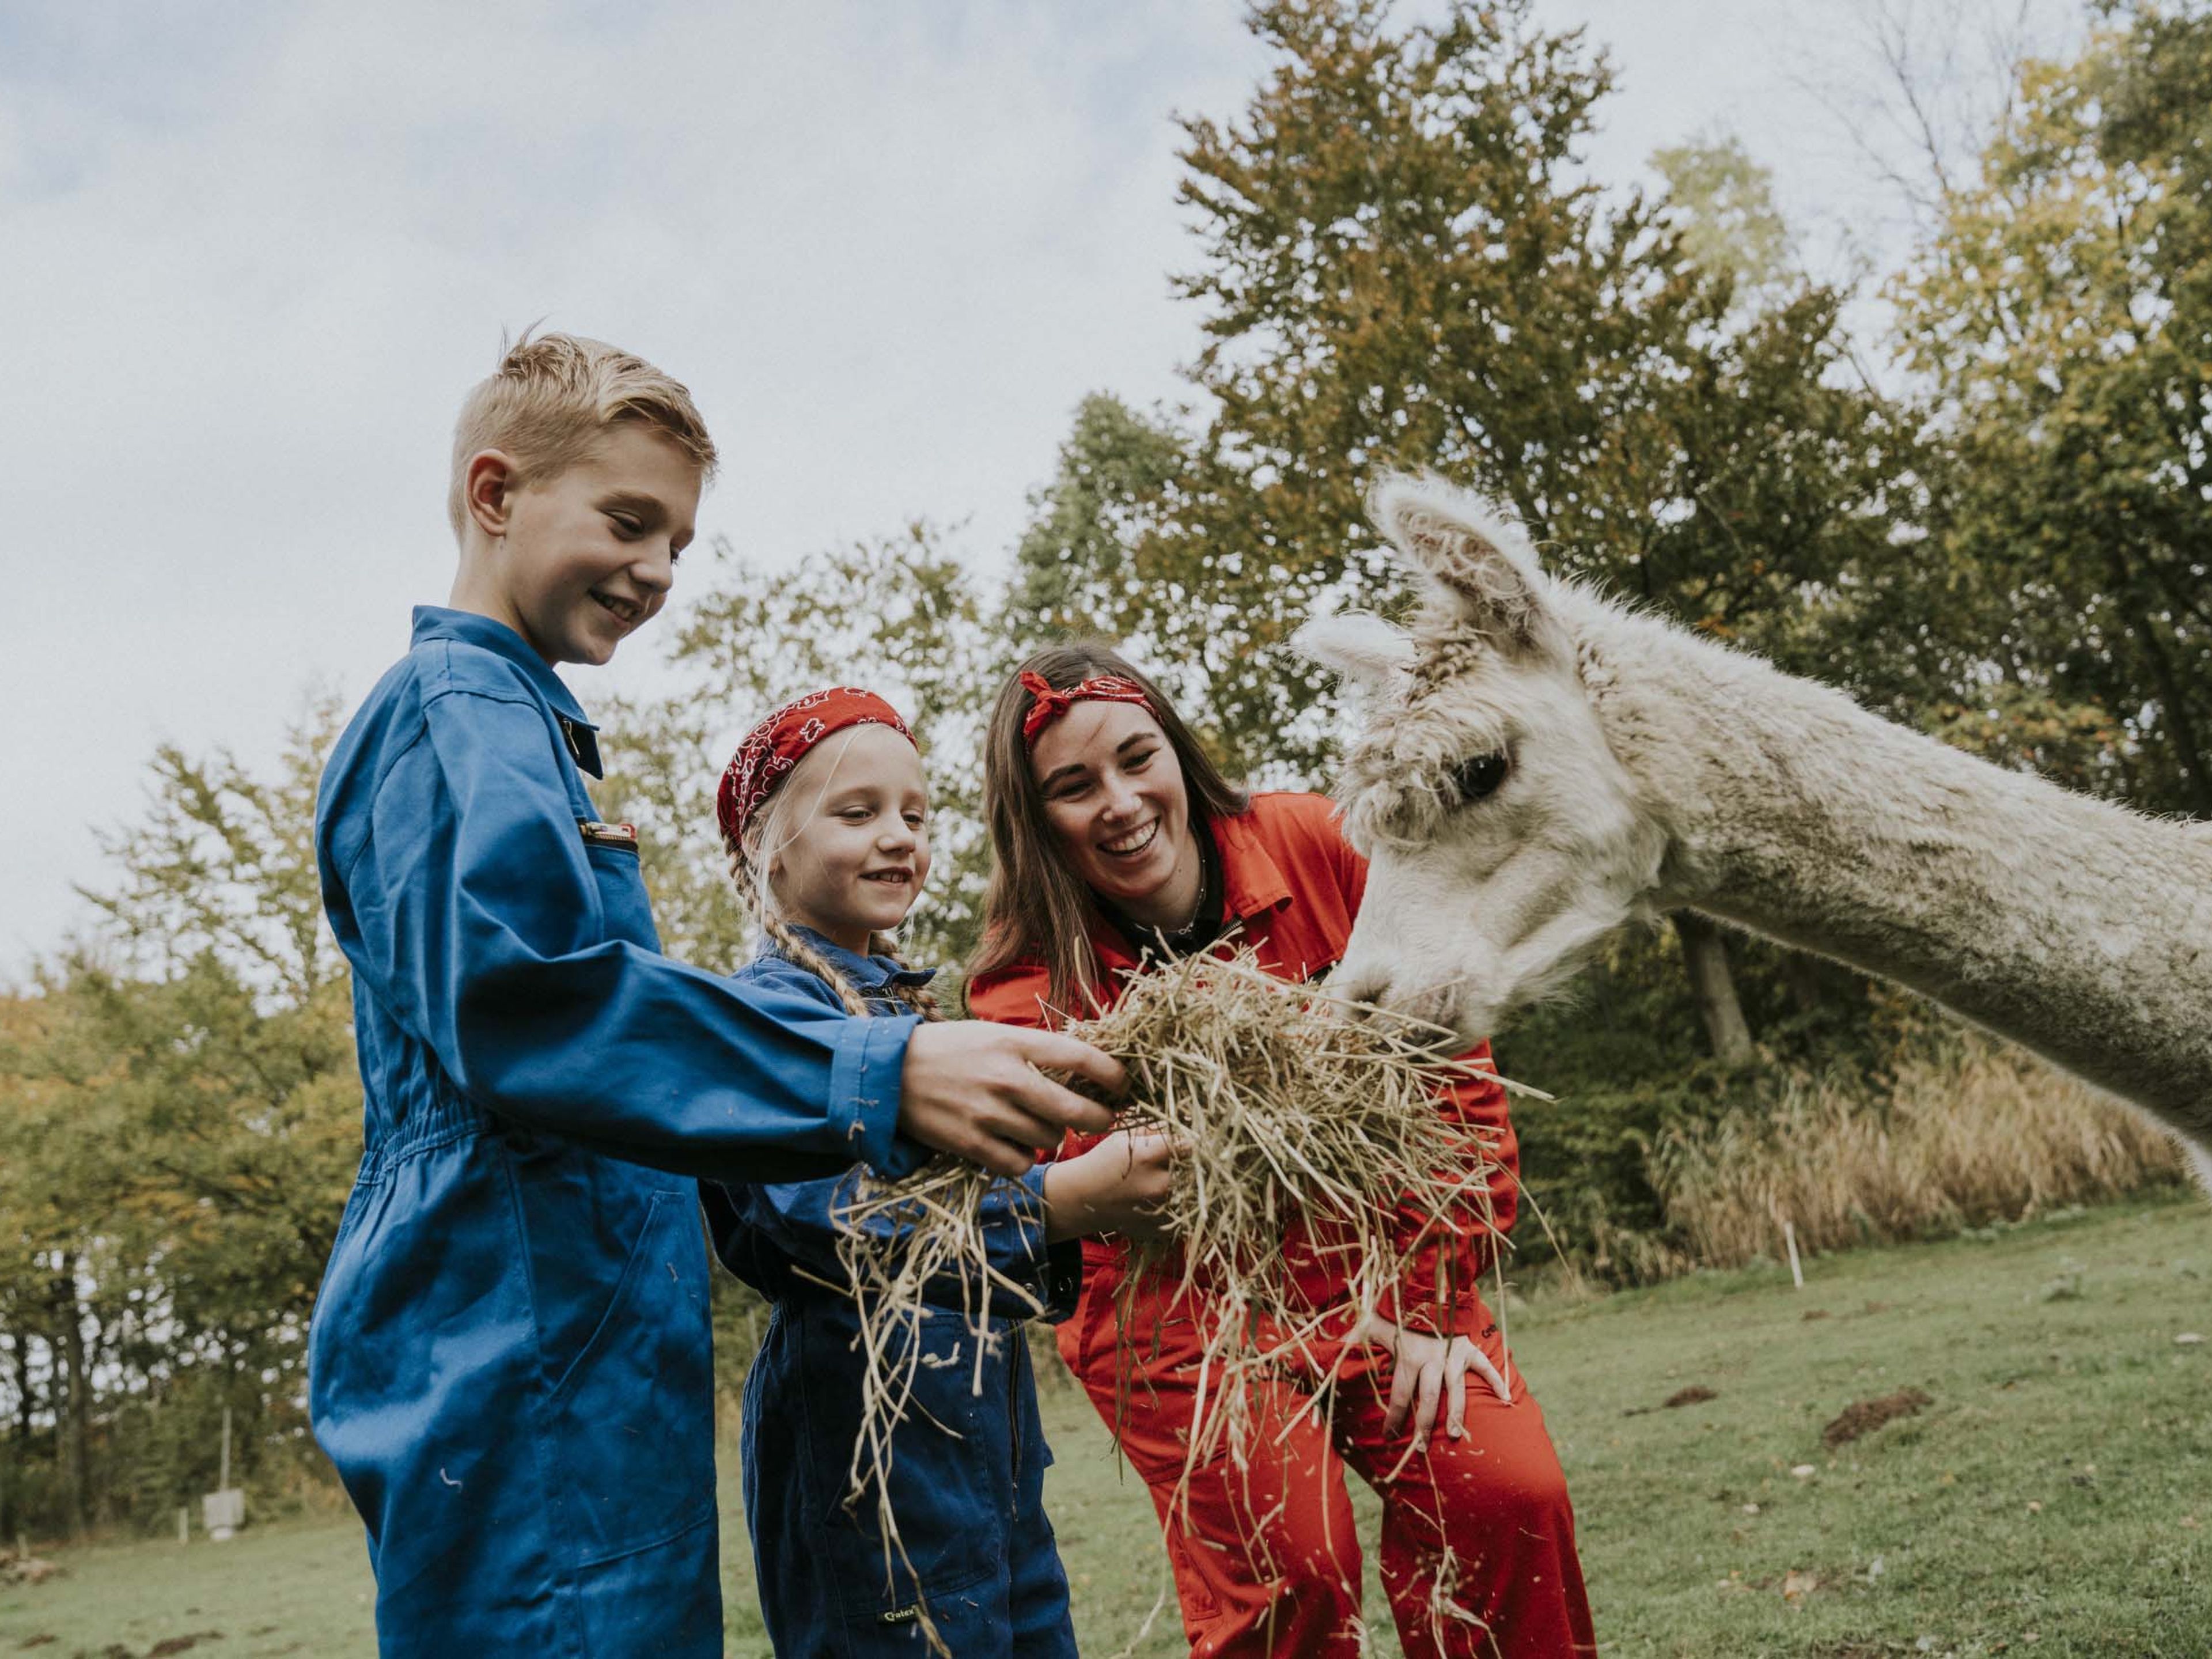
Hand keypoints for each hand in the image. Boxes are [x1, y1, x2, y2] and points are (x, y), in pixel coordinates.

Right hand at [898, 1022, 1121, 1177]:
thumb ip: (1035, 1051)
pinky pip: (1020, 1164)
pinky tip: (1014, 1146)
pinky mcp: (971, 1144)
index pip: (1082, 1057)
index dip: (1114, 1074)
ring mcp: (989, 1113)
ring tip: (1040, 1127)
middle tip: (1102, 1119)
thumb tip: (1084, 1069)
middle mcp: (1007, 1078)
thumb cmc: (948, 1050)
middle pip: (1077, 1111)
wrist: (888, 1072)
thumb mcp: (993, 1035)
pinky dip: (1024, 1160)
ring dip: (1054, 1138)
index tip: (1124, 1085)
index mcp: (1015, 1043)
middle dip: (1099, 1119)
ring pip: (1051, 1140)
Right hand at [1042, 1129, 1184, 1242]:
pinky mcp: (1161, 1229)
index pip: (1190, 1143)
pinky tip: (1163, 1199)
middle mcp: (1159, 1184)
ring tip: (1171, 1179)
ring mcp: (1161, 1211)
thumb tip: (1187, 1122)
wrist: (1080, 1199)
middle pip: (1197, 1170)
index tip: (1191, 1140)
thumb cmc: (1103, 1162)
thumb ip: (1156, 1127)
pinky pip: (1183, 1216)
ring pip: (1194, 1195)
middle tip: (1185, 1160)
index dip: (1193, 1140)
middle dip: (1194, 1163)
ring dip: (1189, 1186)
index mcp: (1149, 1157)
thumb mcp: (1124, 1136)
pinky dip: (1179, 1208)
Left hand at [1344, 1312, 1512, 1442]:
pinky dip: (1497, 1380)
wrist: (1427, 1287)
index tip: (1389, 1436)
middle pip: (1428, 1399)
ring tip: (1454, 1435)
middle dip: (1424, 1425)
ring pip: (1455, 1390)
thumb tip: (1331, 1351)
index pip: (1400, 1395)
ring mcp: (1452, 1355)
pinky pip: (1486, 1366)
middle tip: (1422, 1448)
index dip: (1394, 1418)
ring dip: (1456, 1413)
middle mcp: (1431, 1359)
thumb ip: (1354, 1340)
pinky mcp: (1468, 1347)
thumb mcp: (1372, 1324)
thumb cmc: (1396, 1310)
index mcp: (1408, 1357)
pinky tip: (1506, 1399)